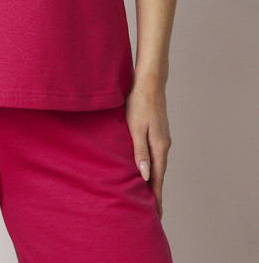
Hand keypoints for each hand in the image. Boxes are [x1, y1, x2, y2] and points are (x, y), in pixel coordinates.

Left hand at [124, 81, 171, 218]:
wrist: (149, 83)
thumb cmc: (138, 103)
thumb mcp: (135, 128)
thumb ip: (140, 152)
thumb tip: (145, 176)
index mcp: (159, 147)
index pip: (157, 179)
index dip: (156, 197)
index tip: (156, 215)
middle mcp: (164, 145)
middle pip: (160, 175)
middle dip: (156, 193)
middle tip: (153, 213)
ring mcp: (163, 138)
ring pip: (158, 165)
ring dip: (153, 180)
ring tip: (147, 196)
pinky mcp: (158, 132)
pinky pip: (156, 155)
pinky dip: (152, 167)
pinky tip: (146, 170)